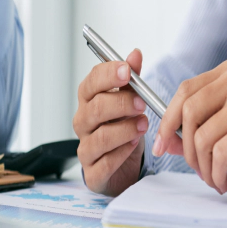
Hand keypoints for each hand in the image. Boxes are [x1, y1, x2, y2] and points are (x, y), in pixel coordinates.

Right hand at [73, 50, 148, 195]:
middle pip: (94, 109)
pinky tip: (134, 146)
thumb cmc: (122, 131)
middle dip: (120, 104)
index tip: (127, 71)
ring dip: (124, 130)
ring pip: (100, 137)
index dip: (108, 75)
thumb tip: (135, 54)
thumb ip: (131, 81)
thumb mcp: (130, 103)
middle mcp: (83, 124)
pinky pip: (105, 163)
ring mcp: (86, 149)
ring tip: (143, 126)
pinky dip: (121, 153)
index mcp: (89, 102)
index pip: (90, 83)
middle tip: (142, 104)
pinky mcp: (93, 173)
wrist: (122, 168)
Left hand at [154, 61, 226, 201]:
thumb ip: (187, 136)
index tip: (160, 146)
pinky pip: (218, 153)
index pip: (183, 92)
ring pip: (201, 137)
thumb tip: (163, 140)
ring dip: (202, 167)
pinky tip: (223, 182)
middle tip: (196, 169)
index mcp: (226, 75)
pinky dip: (215, 174)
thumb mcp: (215, 139)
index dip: (167, 122)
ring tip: (213, 177)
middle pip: (188, 113)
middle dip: (185, 149)